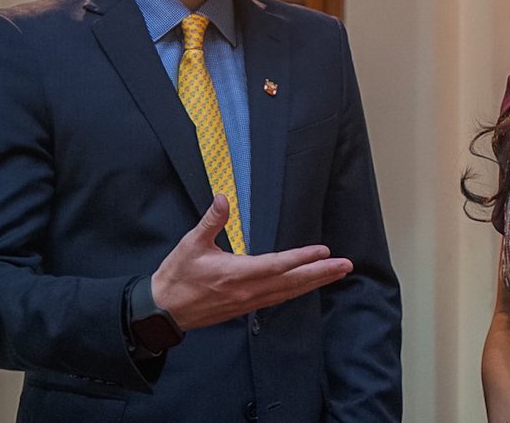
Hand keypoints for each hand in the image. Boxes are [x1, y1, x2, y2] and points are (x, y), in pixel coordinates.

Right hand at [151, 193, 352, 330]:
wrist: (163, 311)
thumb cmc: (177, 276)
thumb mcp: (190, 244)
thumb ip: (211, 221)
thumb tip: (222, 198)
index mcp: (236, 274)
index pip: (277, 265)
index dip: (302, 258)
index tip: (323, 251)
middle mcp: (248, 291)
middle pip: (292, 283)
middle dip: (321, 273)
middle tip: (345, 265)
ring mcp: (248, 302)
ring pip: (288, 293)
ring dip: (314, 283)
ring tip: (336, 274)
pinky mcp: (245, 308)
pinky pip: (278, 299)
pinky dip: (297, 291)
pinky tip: (308, 286)